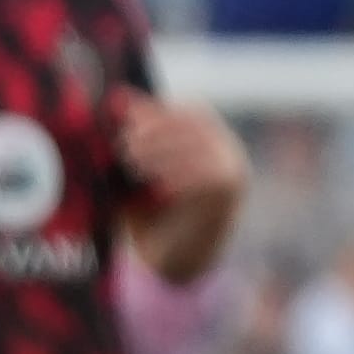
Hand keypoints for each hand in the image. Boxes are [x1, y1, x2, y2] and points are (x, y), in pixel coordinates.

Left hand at [113, 94, 246, 209]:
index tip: (127, 121)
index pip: (190, 111)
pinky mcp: (231, 193)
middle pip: (194, 128)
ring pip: (199, 151)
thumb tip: (118, 95)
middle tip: (125, 148)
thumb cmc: (152, 208)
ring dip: (163, 155)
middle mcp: (228, 148)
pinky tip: (158, 187)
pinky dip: (180, 178)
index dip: (158, 113)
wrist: (172, 258)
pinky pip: (208, 178)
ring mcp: (234, 169)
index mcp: (210, 135)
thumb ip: (135, 132)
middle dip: (156, 134)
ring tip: (133, 166)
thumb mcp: (138, 167)